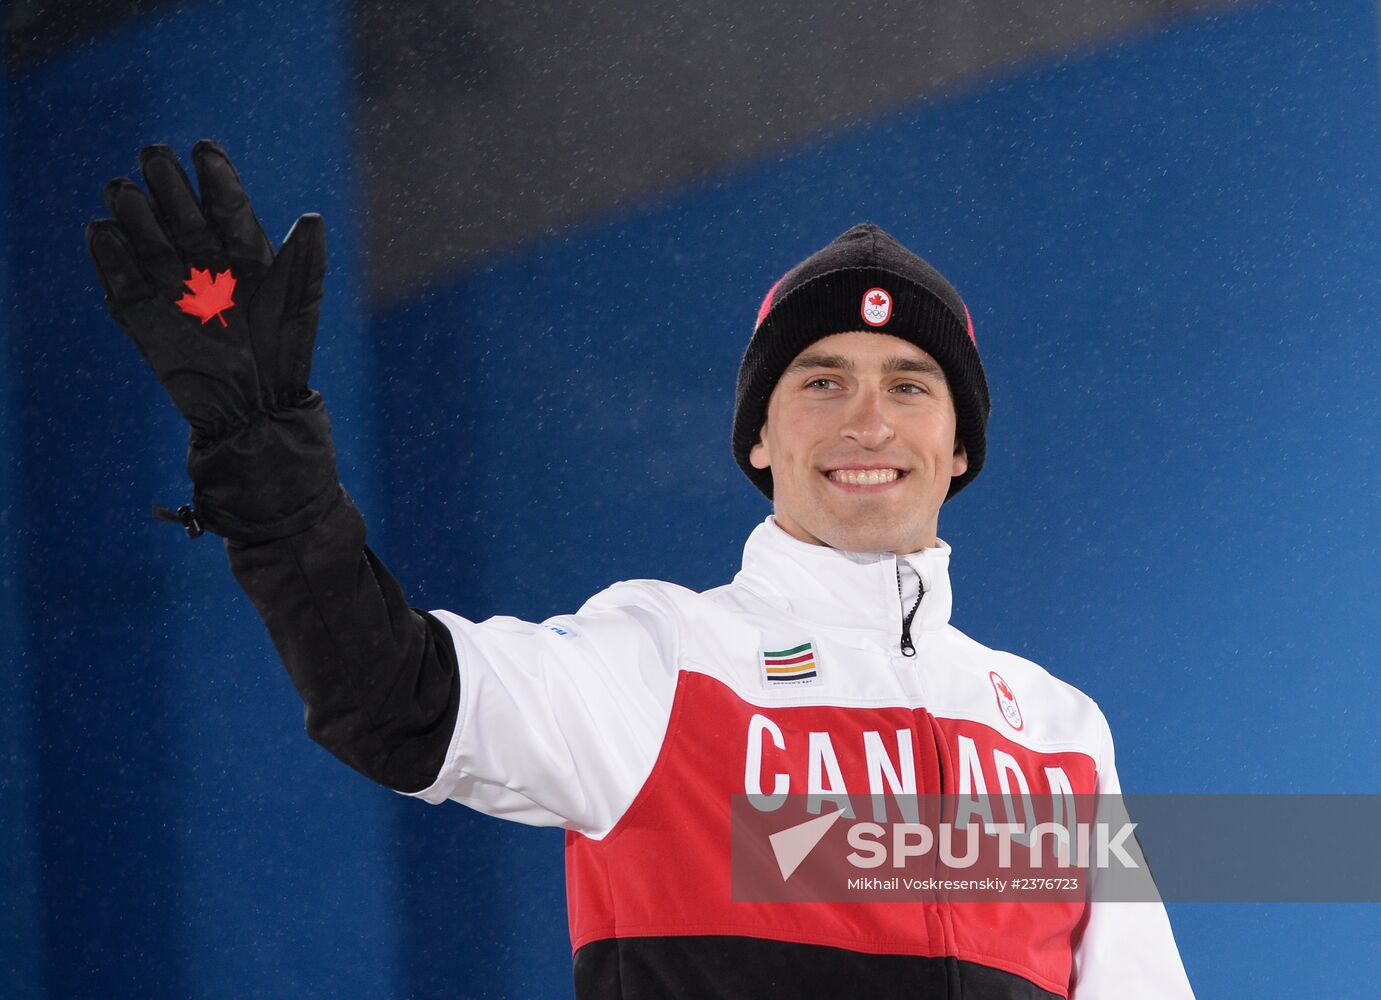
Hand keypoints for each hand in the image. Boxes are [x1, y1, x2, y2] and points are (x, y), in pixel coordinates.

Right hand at [86, 140, 325, 440]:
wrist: (256, 403)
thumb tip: (313, 217)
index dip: (215, 175)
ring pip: (147, 237)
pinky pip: (120, 280)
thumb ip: (306, 258)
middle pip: (182, 212)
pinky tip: (103, 231)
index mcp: (247, 252)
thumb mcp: (301, 301)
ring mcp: (173, 286)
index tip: (204, 148)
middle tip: (154, 157)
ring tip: (123, 190)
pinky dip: (110, 257)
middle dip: (167, 183)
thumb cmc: (286, 349)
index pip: (227, 203)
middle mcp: (206, 263)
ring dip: (134, 212)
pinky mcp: (142, 314)